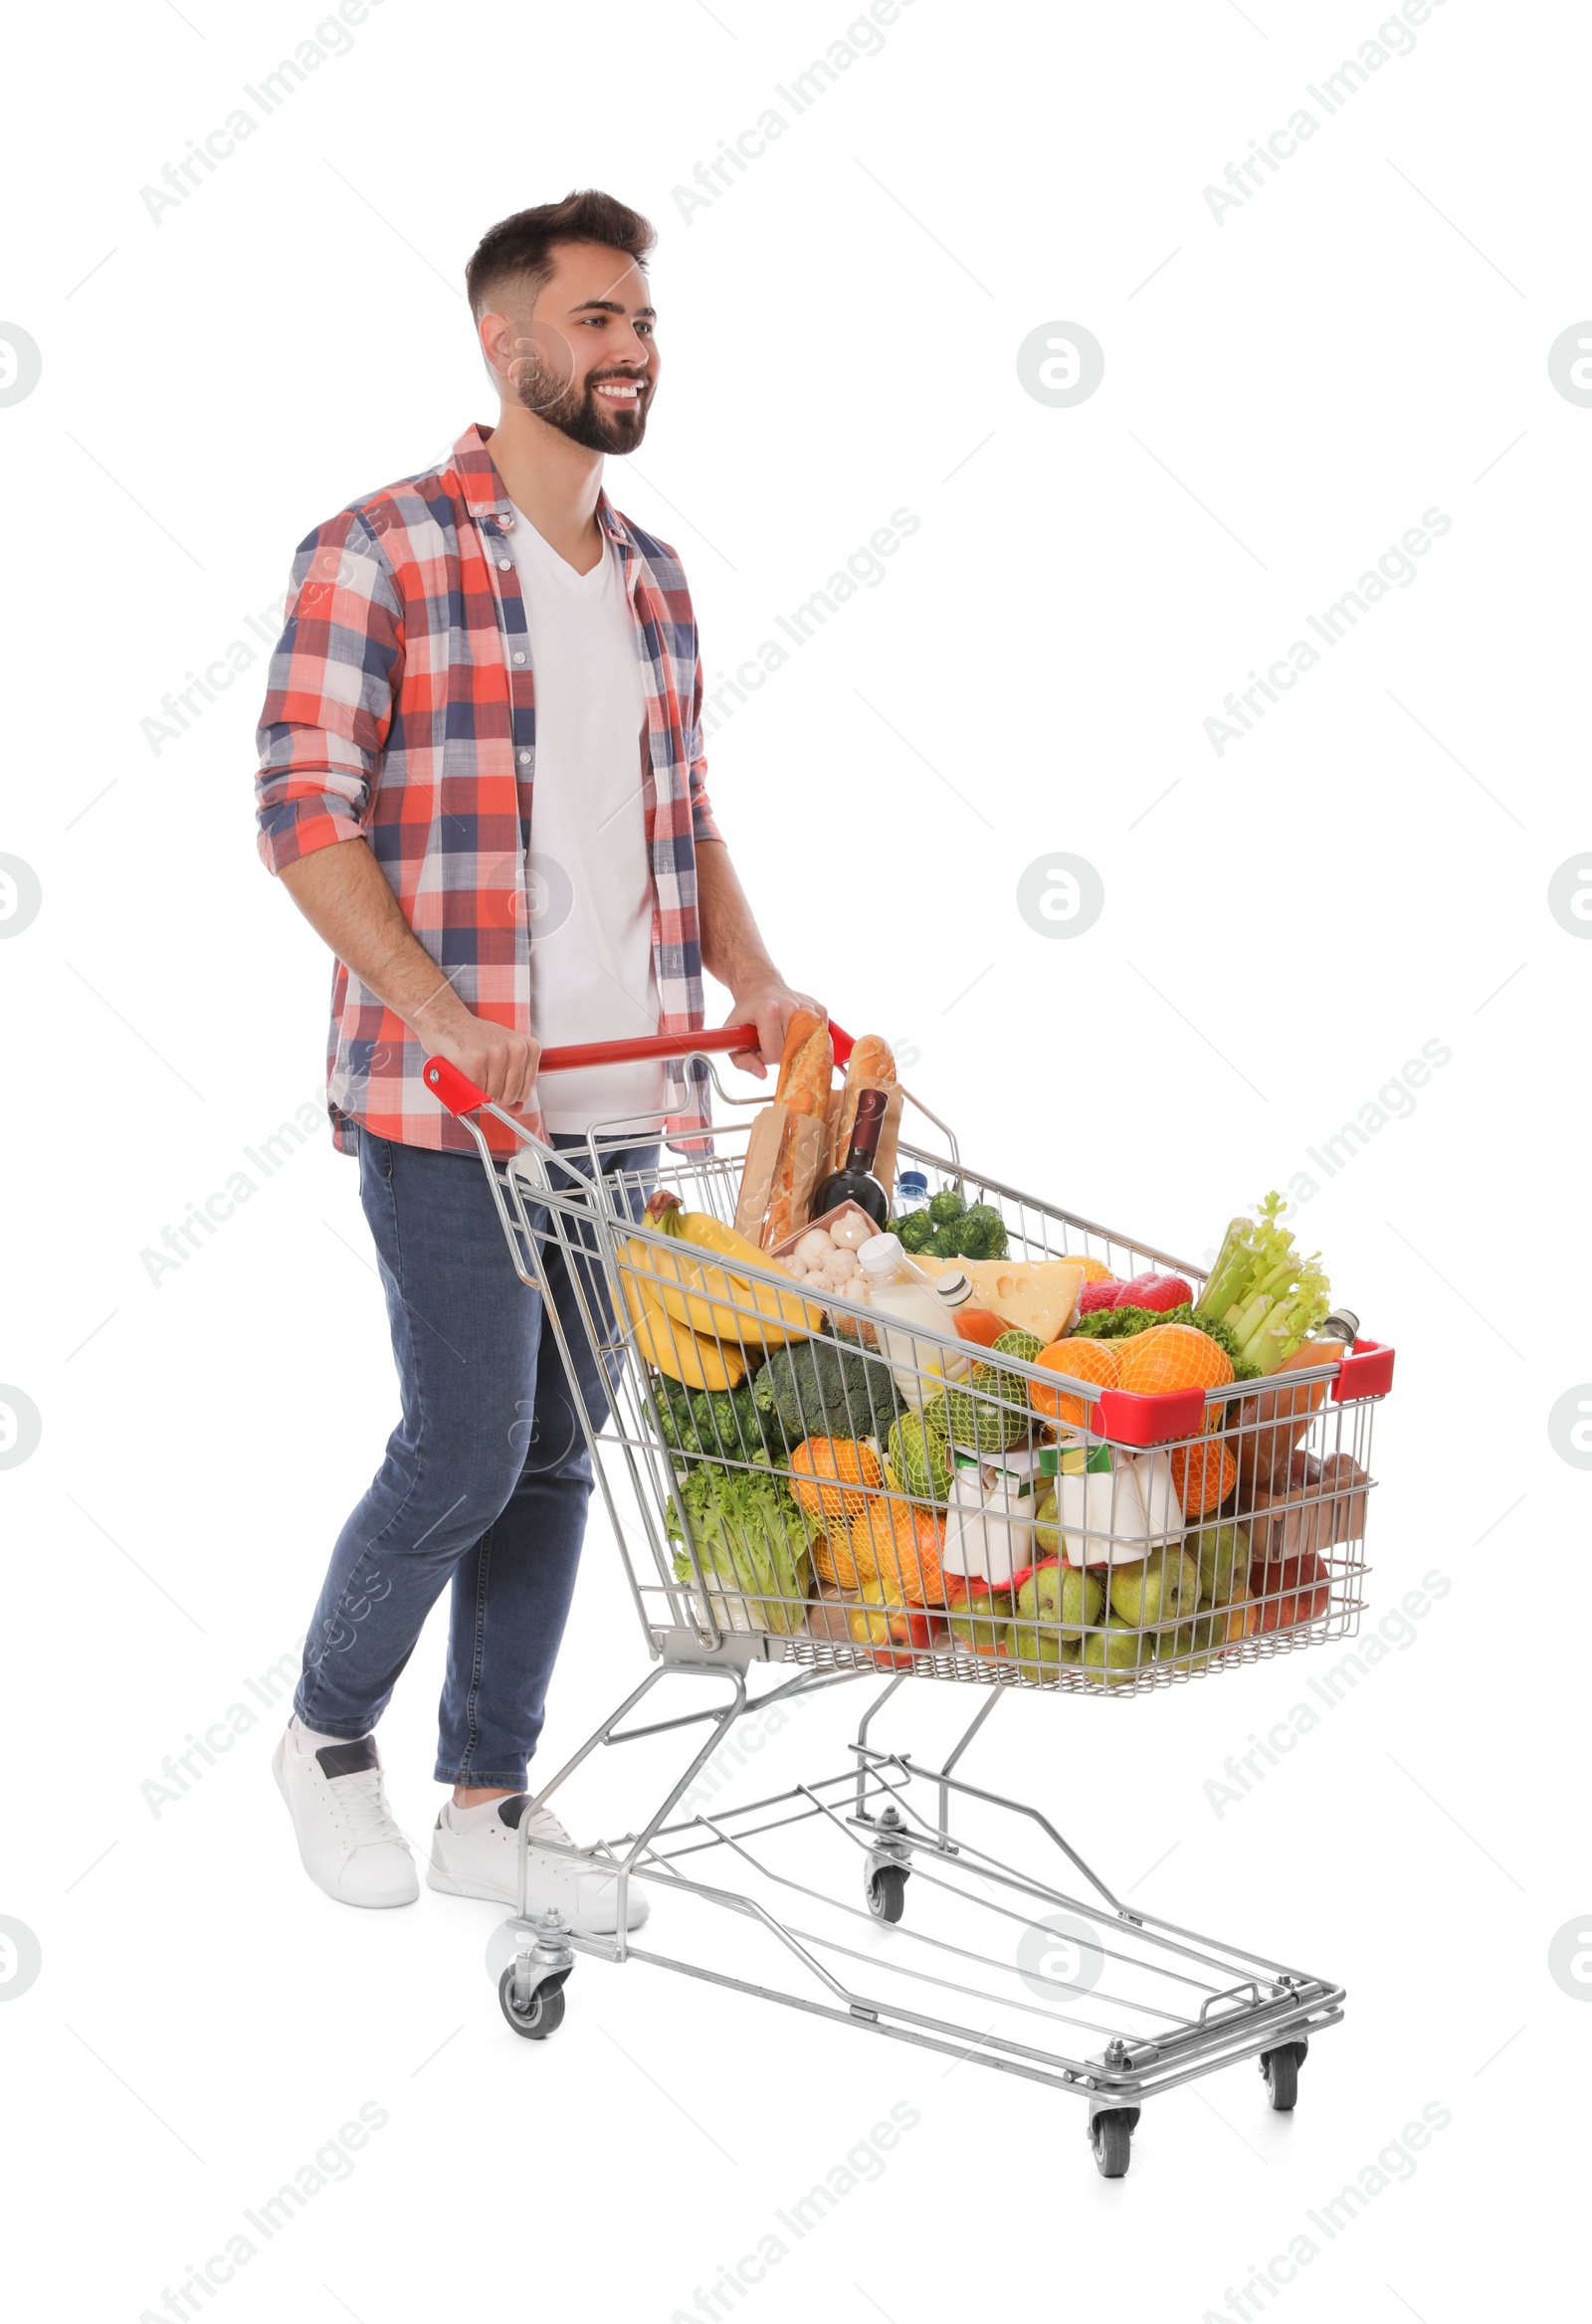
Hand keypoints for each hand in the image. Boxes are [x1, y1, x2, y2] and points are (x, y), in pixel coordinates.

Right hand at [418, 1000, 540, 1111]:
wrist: (447, 1020)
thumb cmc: (474, 1039)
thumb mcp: (501, 1058)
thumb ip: (512, 1085)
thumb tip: (518, 1110)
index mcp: (529, 1048)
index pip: (525, 1092)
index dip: (507, 1093)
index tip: (495, 1080)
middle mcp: (516, 1049)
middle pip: (510, 1096)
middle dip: (492, 1094)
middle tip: (480, 1076)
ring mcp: (497, 1054)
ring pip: (492, 1096)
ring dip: (476, 1090)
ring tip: (471, 1069)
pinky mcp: (475, 1060)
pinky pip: (474, 1092)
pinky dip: (464, 1087)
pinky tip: (462, 1068)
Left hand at [723, 981, 823, 1080]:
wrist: (760, 987)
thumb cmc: (747, 1015)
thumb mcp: (733, 1036)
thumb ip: (742, 1060)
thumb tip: (763, 1075)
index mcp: (768, 1011)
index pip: (774, 1053)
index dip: (765, 1057)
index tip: (760, 1047)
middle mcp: (790, 1007)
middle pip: (793, 1051)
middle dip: (781, 1054)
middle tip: (772, 1042)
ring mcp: (807, 1007)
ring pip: (809, 1046)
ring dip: (796, 1048)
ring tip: (784, 1037)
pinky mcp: (819, 1008)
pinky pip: (821, 1036)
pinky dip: (809, 1040)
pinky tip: (797, 1031)